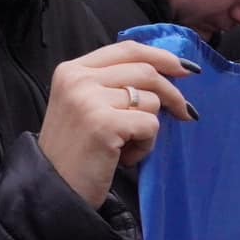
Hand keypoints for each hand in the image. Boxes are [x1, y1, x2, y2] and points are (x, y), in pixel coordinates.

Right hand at [39, 42, 198, 204]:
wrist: (54, 190)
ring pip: (152, 100)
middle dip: (173, 94)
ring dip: (151, 128)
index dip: (163, 57)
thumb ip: (117, 84)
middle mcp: (78, 79)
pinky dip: (146, 145)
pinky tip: (124, 157)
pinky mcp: (103, 123)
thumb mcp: (88, 106)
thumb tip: (173, 71)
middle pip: (146, 71)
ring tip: (128, 145)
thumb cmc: (78, 151)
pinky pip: (150, 125)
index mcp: (72, 70)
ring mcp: (88, 100)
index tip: (186, 70)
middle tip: (184, 114)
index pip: (128, 49)